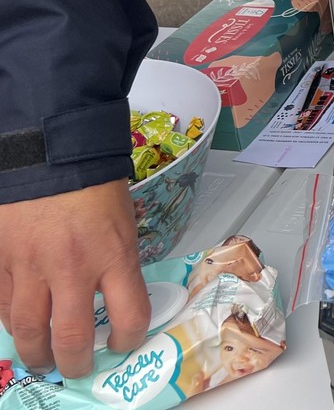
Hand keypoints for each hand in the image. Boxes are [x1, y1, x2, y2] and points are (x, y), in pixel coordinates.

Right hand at [0, 180, 149, 377]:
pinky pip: (3, 306)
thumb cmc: (93, 186)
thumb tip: (115, 295)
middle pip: (72, 337)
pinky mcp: (1, 262)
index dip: (129, 339)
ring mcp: (31, 267)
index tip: (124, 343)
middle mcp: (73, 268)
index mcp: (114, 256)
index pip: (130, 316)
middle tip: (77, 368)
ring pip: (28, 330)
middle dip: (76, 363)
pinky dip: (12, 322)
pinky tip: (20, 327)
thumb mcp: (122, 224)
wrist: (48, 156)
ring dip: (37, 353)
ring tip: (44, 359)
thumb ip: (117, 262)